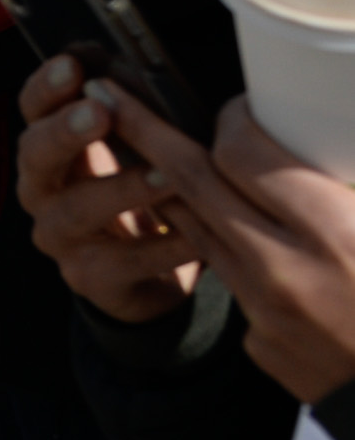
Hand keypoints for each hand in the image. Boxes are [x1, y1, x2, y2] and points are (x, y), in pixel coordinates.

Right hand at [16, 57, 201, 321]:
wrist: (150, 276)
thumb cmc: (147, 198)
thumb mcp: (139, 151)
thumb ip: (135, 115)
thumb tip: (143, 64)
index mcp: (53, 148)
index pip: (34, 110)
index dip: (47, 87)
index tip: (73, 64)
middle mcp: (44, 189)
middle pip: (36, 155)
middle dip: (66, 131)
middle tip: (100, 112)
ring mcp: (60, 236)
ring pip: (75, 211)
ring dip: (120, 189)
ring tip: (166, 176)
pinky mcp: (88, 279)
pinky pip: (122, 263)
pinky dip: (161, 248)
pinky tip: (196, 236)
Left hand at [173, 99, 354, 404]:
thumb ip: (345, 184)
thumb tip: (326, 144)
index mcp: (331, 233)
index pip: (243, 155)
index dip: (231, 120)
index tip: (231, 106)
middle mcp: (285, 270)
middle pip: (193, 184)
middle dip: (145, 132)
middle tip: (107, 95)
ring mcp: (264, 311)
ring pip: (200, 232)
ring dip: (172, 190)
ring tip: (144, 152)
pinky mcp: (261, 344)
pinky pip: (236, 282)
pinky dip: (235, 251)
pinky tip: (241, 236)